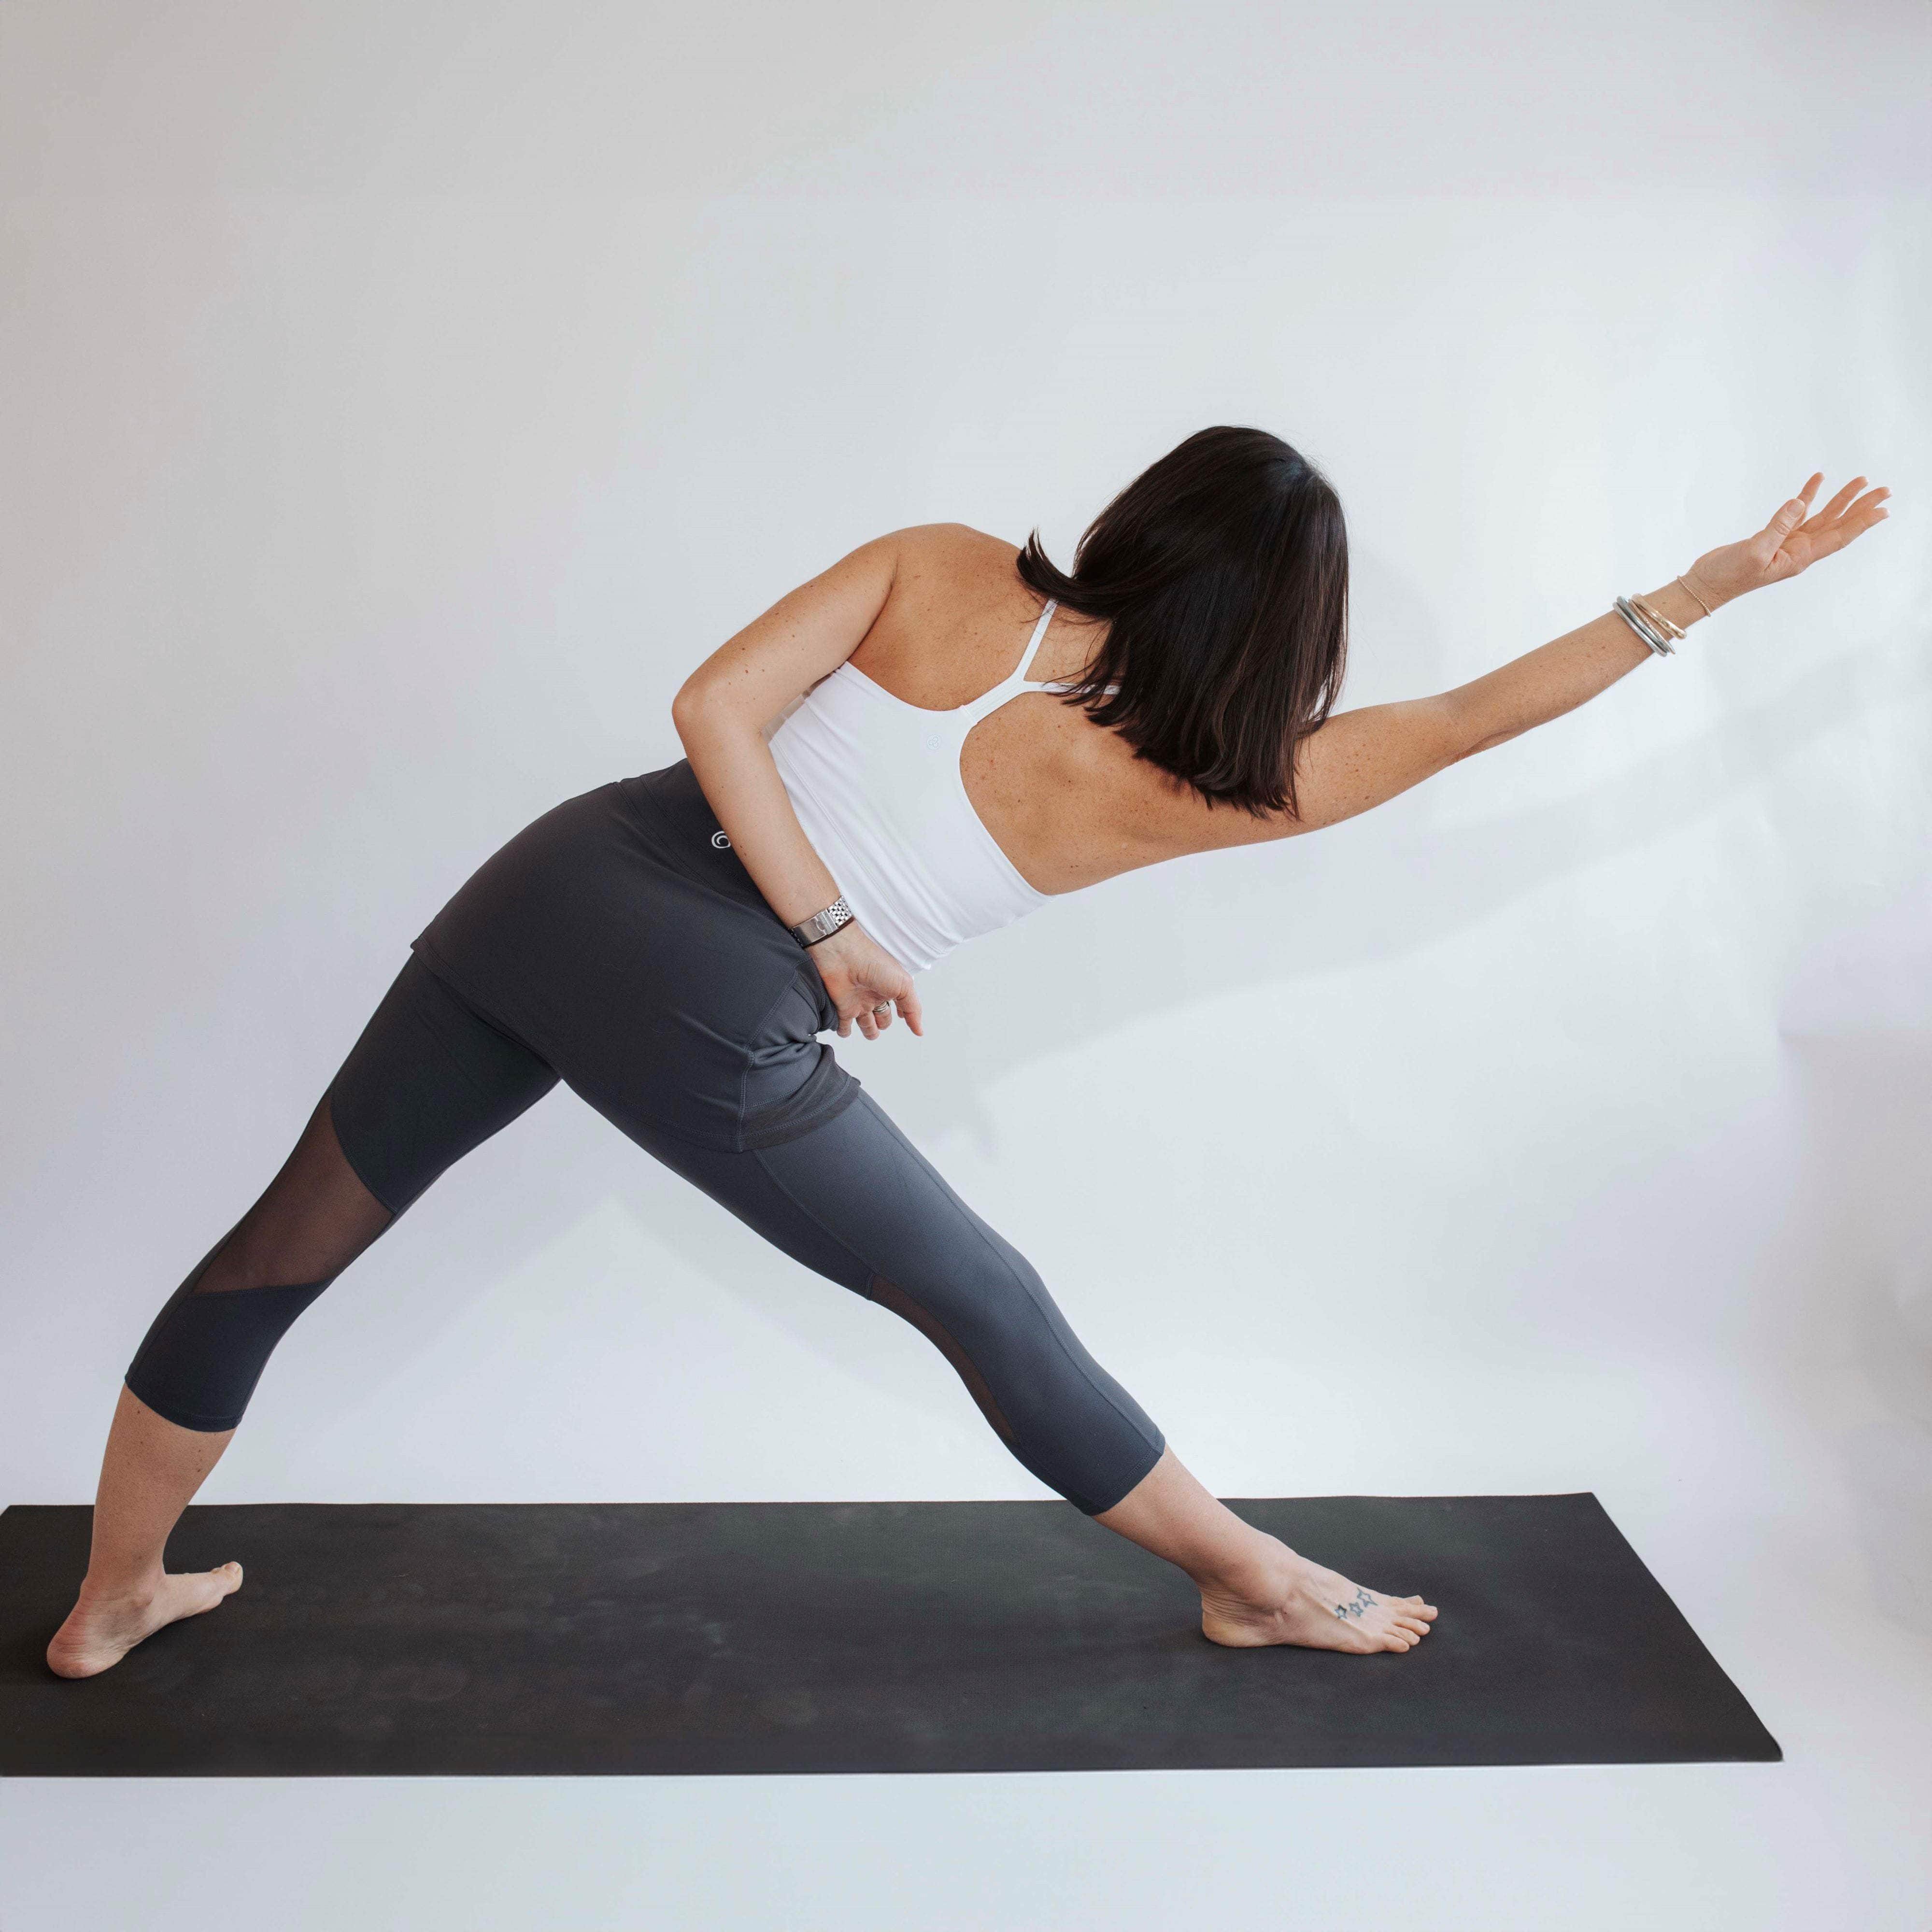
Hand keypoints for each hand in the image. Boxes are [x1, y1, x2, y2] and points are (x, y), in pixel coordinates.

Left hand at [805, 922, 924, 1041]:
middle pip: (882, 1017)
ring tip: (871, 1034)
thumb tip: (919, 1030)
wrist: (844, 957)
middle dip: (883, 1024)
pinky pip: (843, 1025)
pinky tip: (846, 1032)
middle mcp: (875, 996)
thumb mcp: (903, 985)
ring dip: (869, 1032)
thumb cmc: (875, 965)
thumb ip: (912, 1009)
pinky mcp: (842, 1008)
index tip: (903, 1019)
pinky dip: (844, 1031)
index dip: (902, 1013)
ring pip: (865, 1024)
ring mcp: (858, 1002)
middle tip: (882, 1024)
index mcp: (890, 989)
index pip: (899, 1006)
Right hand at [1682, 472, 1890, 610]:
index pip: (1839, 536)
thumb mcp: (1753, 551)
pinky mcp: (1773, 537)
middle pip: (1838, 524)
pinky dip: (1807, 497)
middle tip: (1885, 490)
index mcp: (1799, 557)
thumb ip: (1777, 527)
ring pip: (1822, 517)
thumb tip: (1798, 502)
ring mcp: (1786, 543)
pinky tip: (1817, 482)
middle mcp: (1799, 550)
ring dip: (1842, 500)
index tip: (1884, 509)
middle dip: (1862, 507)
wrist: (1705, 584)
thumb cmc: (1728, 575)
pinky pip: (1797, 513)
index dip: (1862, 522)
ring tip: (1861, 481)